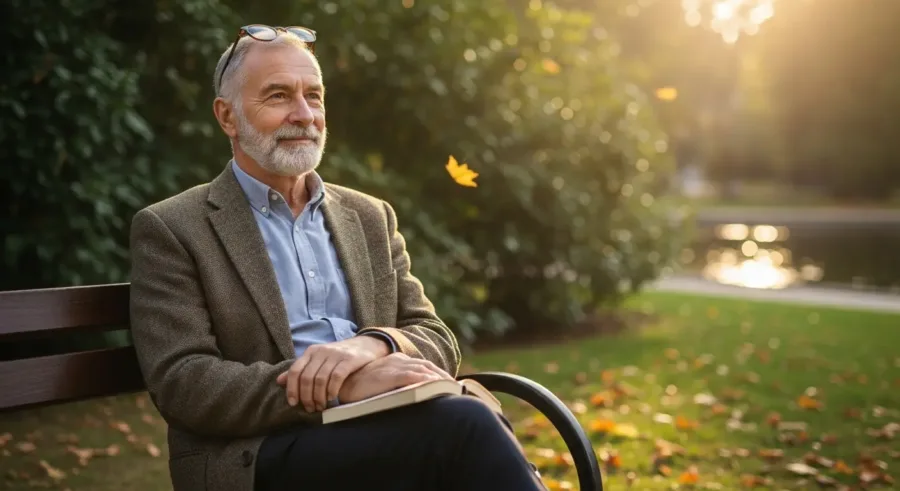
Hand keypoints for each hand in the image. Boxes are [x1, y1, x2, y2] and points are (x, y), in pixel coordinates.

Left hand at [276, 335, 390, 411]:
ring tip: (320, 407)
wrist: (367, 345)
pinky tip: (332, 398)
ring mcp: (335, 355)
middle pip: (307, 378)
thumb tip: (279, 381)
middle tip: (310, 409)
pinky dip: (331, 390)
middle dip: (306, 397)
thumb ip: (301, 370)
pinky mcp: (349, 359)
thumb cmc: (340, 356)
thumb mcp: (318, 360)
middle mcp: (321, 352)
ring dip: (318, 397)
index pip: (295, 371)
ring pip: (320, 379)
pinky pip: (336, 377)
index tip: (293, 403)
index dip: (292, 389)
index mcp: (311, 352)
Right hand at [337, 352, 454, 403]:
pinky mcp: (390, 375)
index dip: (437, 374)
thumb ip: (396, 384)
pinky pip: (414, 376)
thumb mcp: (381, 383)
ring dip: (439, 379)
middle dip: (443, 376)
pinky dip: (426, 380)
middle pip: (427, 366)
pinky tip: (436, 386)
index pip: (423, 365)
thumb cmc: (360, 387)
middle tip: (456, 387)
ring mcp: (395, 366)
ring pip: (424, 370)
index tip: (448, 384)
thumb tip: (410, 395)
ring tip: (451, 388)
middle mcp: (398, 360)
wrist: (343, 383)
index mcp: (397, 360)